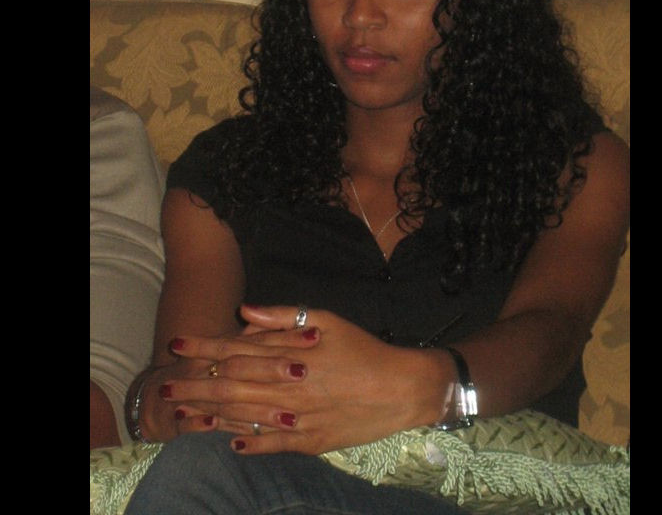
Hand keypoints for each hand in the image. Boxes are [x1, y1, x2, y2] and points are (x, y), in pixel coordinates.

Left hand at [162, 305, 453, 454]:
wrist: (401, 388)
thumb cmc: (363, 348)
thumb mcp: (327, 319)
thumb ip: (283, 317)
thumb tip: (245, 311)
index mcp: (292, 355)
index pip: (237, 350)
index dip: (205, 347)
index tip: (177, 344)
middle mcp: (289, 387)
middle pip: (232, 386)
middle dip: (196, 384)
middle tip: (166, 386)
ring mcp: (298, 418)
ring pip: (246, 417)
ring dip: (212, 414)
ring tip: (183, 413)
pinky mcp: (311, 441)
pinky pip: (274, 444)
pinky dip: (251, 443)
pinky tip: (230, 441)